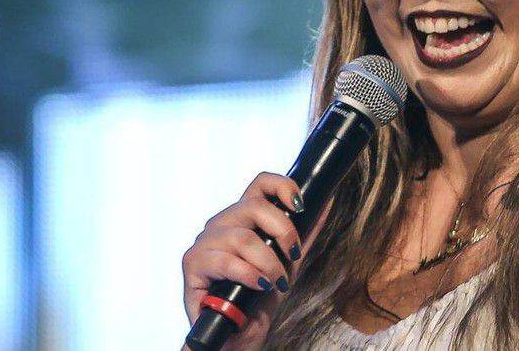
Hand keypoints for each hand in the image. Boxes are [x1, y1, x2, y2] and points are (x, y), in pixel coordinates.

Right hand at [181, 172, 304, 350]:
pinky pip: (226, 261)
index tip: (301, 205)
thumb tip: (326, 203)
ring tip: (276, 283)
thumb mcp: (288, 263)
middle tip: (292, 256)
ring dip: (269, 263)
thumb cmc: (256, 297)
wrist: (236, 334)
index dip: (282, 186)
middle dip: (283, 231)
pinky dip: (249, 275)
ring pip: (243, 238)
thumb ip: (303, 234)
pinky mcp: (192, 263)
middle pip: (254, 206)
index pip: (260, 184)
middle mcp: (221, 224)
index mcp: (241, 218)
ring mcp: (204, 242)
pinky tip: (259, 286)